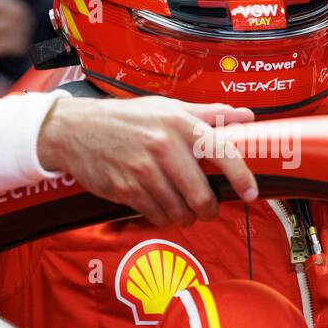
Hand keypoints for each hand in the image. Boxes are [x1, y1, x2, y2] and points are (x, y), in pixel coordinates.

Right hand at [37, 96, 259, 226]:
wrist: (75, 130)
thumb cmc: (127, 119)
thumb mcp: (167, 108)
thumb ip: (209, 114)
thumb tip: (246, 115)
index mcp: (180, 124)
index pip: (222, 152)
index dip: (242, 177)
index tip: (252, 194)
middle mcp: (164, 146)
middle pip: (202, 196)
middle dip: (208, 210)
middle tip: (206, 210)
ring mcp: (143, 170)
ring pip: (180, 211)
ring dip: (185, 217)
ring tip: (182, 210)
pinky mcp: (126, 190)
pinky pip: (157, 216)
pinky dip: (164, 218)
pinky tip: (161, 208)